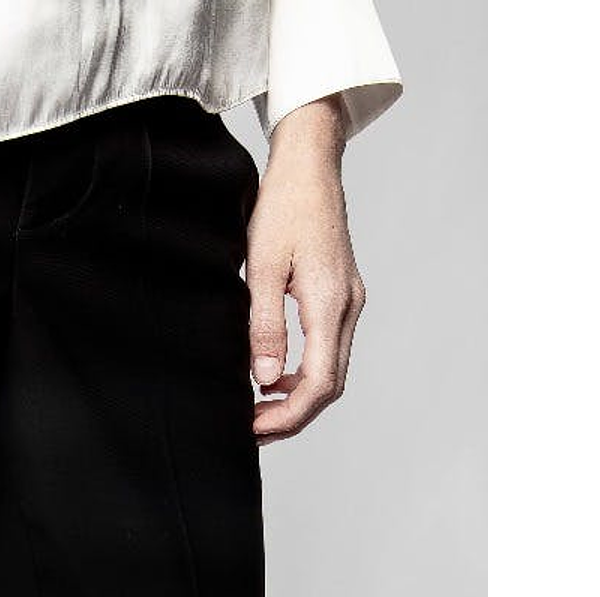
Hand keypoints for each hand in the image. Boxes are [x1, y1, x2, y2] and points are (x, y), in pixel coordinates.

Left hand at [246, 97, 366, 443]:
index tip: (252, 428)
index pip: (318, 383)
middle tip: (250, 429)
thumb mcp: (261, 266)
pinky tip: (271, 377)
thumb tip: (264, 378)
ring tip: (256, 410)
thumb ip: (264, 325)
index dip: (287, 416)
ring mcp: (349, 302)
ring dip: (296, 398)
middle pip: (329, 386)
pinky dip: (302, 374)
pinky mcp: (341, 296)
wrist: (308, 165)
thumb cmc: (282, 207)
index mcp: (330, 303)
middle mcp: (348, 307)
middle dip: (291, 416)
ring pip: (330, 372)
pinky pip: (328, 350)